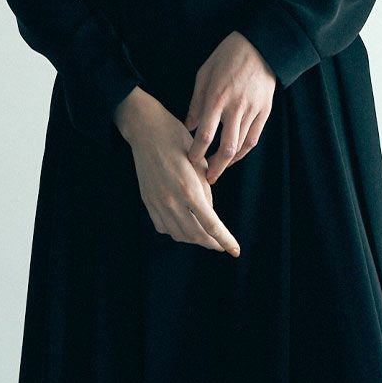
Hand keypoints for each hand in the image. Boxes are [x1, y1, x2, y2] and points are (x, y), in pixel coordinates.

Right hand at [119, 91, 240, 253]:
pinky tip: (184, 227)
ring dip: (194, 239)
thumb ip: (205, 190)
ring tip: (206, 237)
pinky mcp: (147, 202)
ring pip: (178, 234)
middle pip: (195, 235)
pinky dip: (176, 231)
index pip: (211, 225)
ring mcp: (157, 203)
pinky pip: (163, 226)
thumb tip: (209, 212)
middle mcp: (172, 201)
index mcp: (189, 189)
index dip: (224, 240)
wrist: (147, 131)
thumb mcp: (199, 163)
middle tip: (223, 245)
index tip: (235, 251)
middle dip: (211, 243)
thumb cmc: (178, 140)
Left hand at [184, 31, 276, 184]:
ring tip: (219, 170)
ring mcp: (253, 110)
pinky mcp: (265, 110)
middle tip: (206, 179)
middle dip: (215, 167)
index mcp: (217, 97)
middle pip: (226, 147)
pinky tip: (235, 156)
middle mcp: (236, 107)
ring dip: (229, 162)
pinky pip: (254, 137)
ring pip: (242, 146)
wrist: (260, 44)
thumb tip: (189, 126)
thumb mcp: (204, 74)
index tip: (190, 162)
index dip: (197, 153)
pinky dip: (244, 151)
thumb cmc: (228, 55)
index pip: (206, 135)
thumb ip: (197, 102)